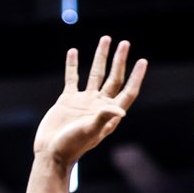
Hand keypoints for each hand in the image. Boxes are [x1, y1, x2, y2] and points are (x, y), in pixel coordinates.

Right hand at [32, 35, 147, 168]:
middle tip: (124, 43)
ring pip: (95, 74)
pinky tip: (73, 52)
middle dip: (119, 61)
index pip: (127, 92)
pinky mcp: (67, 100)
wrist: (51, 152)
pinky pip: (72, 78)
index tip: (142, 61)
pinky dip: (72, 65)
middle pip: (113, 78)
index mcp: (109, 114)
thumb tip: (121, 111)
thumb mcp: (90, 131)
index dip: (136, 77)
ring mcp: (83, 101)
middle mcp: (98, 105)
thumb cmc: (72, 146)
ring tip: (105, 39)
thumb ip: (104, 118)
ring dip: (100, 57)